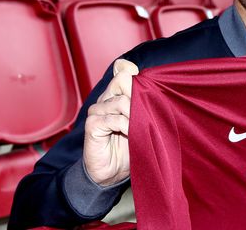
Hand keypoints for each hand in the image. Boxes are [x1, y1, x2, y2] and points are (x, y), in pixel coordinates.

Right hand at [83, 59, 138, 185]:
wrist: (111, 173)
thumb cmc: (130, 147)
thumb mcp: (143, 123)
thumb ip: (145, 104)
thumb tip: (152, 86)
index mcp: (116, 95)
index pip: (124, 73)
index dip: (135, 76)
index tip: (149, 88)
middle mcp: (105, 99)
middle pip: (122, 81)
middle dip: (139, 96)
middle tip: (147, 114)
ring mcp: (97, 111)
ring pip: (121, 101)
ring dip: (136, 115)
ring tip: (142, 128)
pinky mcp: (93, 125)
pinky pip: (113, 119)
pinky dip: (127, 126)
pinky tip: (132, 134)